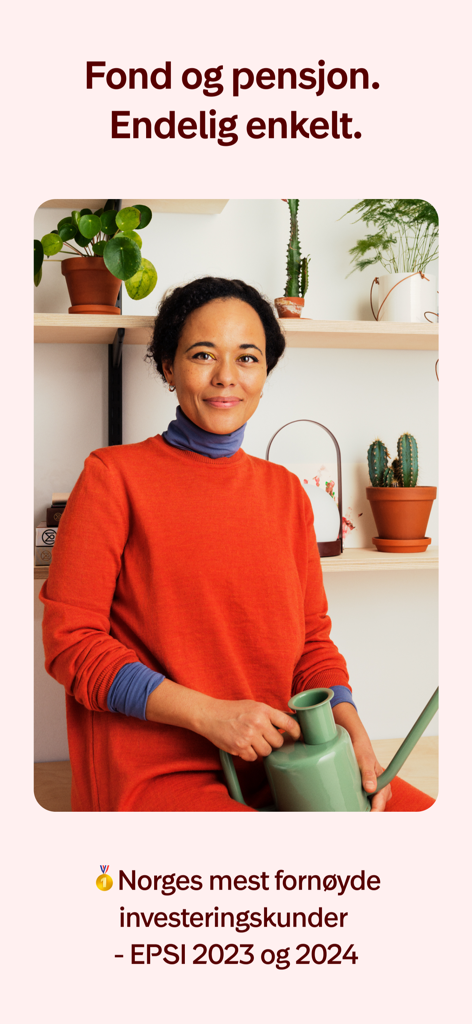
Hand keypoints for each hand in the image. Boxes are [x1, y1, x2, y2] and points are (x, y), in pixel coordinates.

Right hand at [146, 679, 300, 759]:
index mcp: (263, 710)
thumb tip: (291, 722)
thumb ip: (271, 714)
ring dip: (261, 749)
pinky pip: (253, 758)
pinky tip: (242, 744)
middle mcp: (257, 722)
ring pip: (266, 752)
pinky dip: (249, 754)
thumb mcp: (253, 705)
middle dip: (272, 741)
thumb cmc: (232, 710)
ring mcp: (248, 736)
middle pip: (278, 742)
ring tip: (251, 740)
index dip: (297, 732)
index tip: (299, 737)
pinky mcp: (239, 747)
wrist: (209, 715)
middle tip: (262, 736)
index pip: (289, 723)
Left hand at [351, 738, 391, 812]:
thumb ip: (368, 774)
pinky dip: (360, 807)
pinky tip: (352, 809)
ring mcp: (375, 792)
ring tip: (350, 814)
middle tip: (353, 817)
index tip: (365, 817)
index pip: (380, 804)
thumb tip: (371, 788)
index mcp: (384, 785)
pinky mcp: (368, 792)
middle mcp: (382, 791)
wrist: (359, 746)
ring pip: (371, 807)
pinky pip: (366, 803)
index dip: (373, 813)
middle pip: (376, 809)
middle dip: (367, 814)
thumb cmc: (363, 753)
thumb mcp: (365, 762)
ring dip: (363, 812)